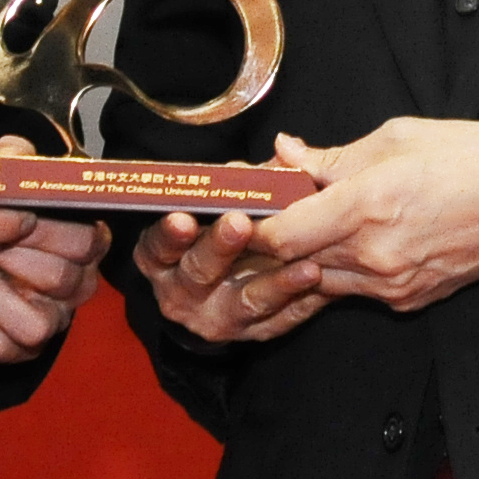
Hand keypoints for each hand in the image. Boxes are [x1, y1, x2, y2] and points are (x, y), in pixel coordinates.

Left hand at [0, 138, 108, 362]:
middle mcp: (78, 285)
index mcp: (87, 239)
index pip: (89, 239)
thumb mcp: (6, 176)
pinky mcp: (21, 348)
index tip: (17, 217)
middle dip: (19, 260)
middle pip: (62, 279)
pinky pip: (3, 347)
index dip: (51, 229)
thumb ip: (11, 159)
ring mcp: (53, 320)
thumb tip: (8, 153)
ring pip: (38, 324)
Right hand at [132, 199, 329, 347]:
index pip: (158, 246)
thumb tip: (285, 146)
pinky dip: (300, 301)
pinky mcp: (251, 333)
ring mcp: (216, 317)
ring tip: (306, 267)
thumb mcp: (214, 207)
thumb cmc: (215, 232)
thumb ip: (242, 181)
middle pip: (198, 272)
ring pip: (244, 302)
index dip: (169, 234)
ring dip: (275, 283)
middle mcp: (181, 291)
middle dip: (219, 248)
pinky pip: (278, 319)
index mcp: (162, 257)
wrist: (220, 293)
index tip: (184, 217)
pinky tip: (320, 284)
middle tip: (240, 225)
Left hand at [246, 119, 478, 313]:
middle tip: (256, 218)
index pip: (281, 233)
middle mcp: (374, 254)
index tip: (241, 207)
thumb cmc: (473, 158)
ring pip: (318, 280)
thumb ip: (332, 156)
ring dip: (302, 258)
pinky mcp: (408, 299)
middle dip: (269, 240)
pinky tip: (345, 243)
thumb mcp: (397, 138)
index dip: (253, 223)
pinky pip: (354, 289)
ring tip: (300, 227)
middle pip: (291, 262)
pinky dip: (340, 269)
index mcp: (367, 204)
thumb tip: (287, 154)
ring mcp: (391, 284)